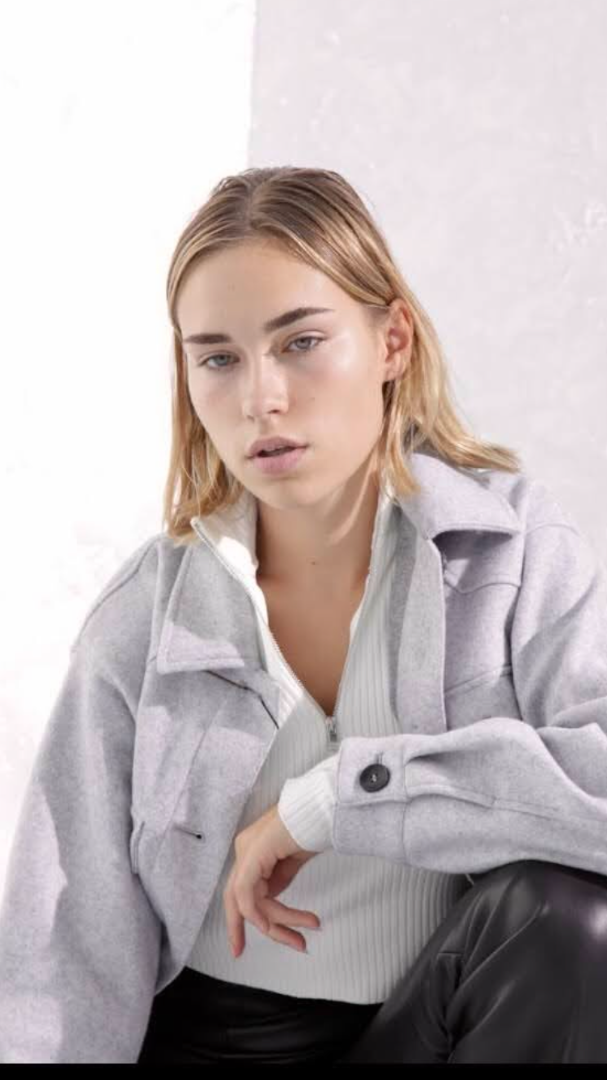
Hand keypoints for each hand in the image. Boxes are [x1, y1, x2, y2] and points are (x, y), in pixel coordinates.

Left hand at [223, 803, 320, 956]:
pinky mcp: (253, 855)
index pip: (239, 891)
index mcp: (252, 849)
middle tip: (241, 953)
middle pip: (235, 899)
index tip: (240, 947)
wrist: (322, 809)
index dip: (238, 920)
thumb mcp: (292, 860)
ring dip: (280, 923)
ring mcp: (246, 851)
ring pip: (250, 903)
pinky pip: (248, 895)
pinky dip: (263, 914)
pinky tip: (285, 924)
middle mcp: (244, 850)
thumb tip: (271, 901)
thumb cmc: (313, 827)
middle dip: (238, 929)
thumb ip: (278, 879)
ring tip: (308, 930)